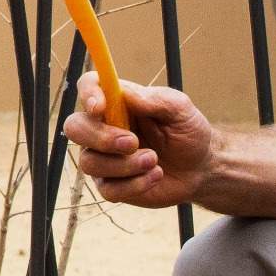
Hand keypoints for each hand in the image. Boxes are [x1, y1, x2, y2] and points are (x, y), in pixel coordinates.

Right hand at [65, 76, 216, 209]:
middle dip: (100, 138)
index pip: (88, 87)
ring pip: (90, 163)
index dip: (87, 94)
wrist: (200, 169)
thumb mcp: (180, 110)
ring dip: (125, 165)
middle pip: (74, 127)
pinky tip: (155, 176)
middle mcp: (103, 127)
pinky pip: (108, 189)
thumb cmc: (188, 132)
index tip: (100, 107)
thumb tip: (126, 93)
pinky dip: (134, 185)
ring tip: (154, 161)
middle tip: (133, 143)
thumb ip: (155, 99)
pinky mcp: (111, 184)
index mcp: (116, 102)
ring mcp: (103, 157)